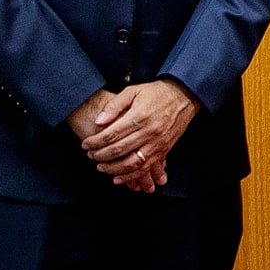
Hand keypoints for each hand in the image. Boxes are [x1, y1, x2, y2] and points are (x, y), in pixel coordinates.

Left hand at [79, 80, 197, 191]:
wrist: (184, 97)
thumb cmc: (156, 93)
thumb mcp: (133, 91)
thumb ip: (114, 105)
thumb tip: (99, 121)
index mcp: (139, 116)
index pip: (111, 134)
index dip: (95, 142)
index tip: (85, 145)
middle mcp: (149, 132)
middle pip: (119, 150)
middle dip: (100, 155)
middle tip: (90, 155)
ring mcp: (157, 143)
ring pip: (131, 163)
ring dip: (113, 169)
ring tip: (101, 167)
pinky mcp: (163, 150)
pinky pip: (145, 168)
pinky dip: (131, 177)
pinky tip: (118, 178)